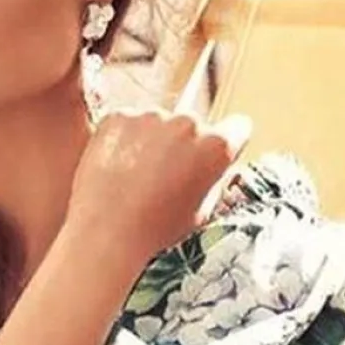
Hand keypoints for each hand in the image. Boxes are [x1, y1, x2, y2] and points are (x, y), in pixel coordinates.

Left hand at [65, 109, 252, 263]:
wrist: (107, 228)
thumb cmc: (155, 227)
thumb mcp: (202, 210)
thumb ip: (213, 179)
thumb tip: (212, 166)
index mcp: (216, 147)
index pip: (238, 127)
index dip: (227, 142)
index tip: (213, 152)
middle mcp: (188, 123)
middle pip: (192, 125)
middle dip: (183, 143)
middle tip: (164, 175)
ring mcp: (151, 116)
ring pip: (157, 123)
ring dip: (151, 139)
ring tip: (135, 175)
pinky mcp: (119, 116)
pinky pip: (127, 122)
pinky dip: (123, 138)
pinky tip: (117, 167)